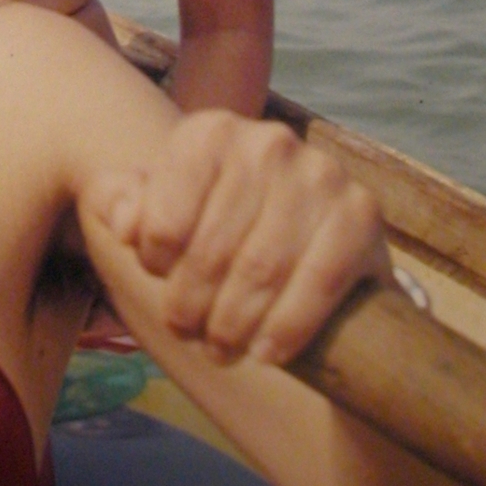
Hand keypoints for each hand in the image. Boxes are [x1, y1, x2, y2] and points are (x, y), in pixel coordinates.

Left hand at [81, 111, 390, 366]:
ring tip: (220, 349)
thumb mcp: (165, 207)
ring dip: (233, 323)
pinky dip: (288, 324)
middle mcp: (268, 141)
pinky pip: (319, 281)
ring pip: (261, 269)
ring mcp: (320, 174)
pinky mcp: (362, 212)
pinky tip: (267, 352)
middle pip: (212, 247)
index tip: (158, 280)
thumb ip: (127, 206)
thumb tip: (123, 222)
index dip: (154, 259)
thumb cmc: (220, 223)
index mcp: (211, 133)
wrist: (311, 238)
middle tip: (187, 335)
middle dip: (191, 304)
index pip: (163, 213)